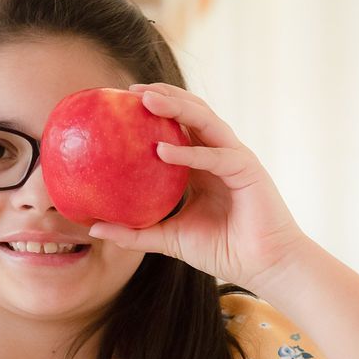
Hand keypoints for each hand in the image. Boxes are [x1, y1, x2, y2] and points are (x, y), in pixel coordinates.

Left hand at [87, 82, 308, 289]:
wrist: (263, 267)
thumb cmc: (223, 251)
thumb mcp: (170, 239)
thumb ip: (135, 232)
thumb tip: (94, 228)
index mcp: (203, 165)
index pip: (178, 127)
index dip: (153, 111)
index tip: (119, 104)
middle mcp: (218, 155)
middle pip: (191, 113)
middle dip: (163, 96)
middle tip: (129, 90)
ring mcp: (235, 158)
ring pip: (205, 121)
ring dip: (176, 107)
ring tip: (146, 100)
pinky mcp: (248, 170)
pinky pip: (215, 156)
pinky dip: (190, 152)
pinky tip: (162, 150)